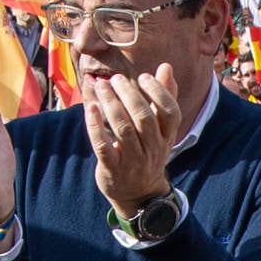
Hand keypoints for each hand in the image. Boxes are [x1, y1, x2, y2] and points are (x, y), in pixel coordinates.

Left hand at [89, 67, 184, 212]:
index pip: (170, 112)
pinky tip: (90, 108)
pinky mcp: (112, 169)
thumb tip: (166, 67)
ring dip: (111, 104)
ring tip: (101, 85)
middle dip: (129, 94)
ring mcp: (133, 160)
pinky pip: (103, 146)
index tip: (143, 76)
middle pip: (144, 118)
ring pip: (123, 129)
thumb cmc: (147, 151)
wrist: (138, 194)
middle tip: (115, 78)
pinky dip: (95, 126)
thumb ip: (165, 97)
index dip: (158, 92)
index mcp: (166, 136)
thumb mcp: (160, 129)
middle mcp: (152, 148)